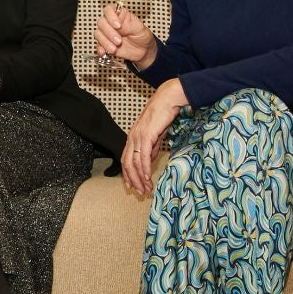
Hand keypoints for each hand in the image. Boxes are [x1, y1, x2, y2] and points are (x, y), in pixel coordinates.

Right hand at [96, 4, 155, 64]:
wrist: (143, 51)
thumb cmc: (142, 36)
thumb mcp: (139, 28)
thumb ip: (129, 25)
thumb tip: (119, 25)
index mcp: (120, 15)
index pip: (109, 9)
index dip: (111, 16)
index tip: (118, 25)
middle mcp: (111, 23)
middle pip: (102, 22)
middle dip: (109, 33)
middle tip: (119, 40)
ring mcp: (107, 33)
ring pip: (98, 34)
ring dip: (105, 42)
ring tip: (114, 48)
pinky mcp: (105, 43)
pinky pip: (98, 45)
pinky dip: (100, 49)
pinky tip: (104, 52)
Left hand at [121, 81, 186, 195]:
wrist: (167, 101)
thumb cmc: (162, 116)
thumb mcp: (156, 135)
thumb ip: (152, 148)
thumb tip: (149, 161)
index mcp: (132, 137)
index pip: (125, 159)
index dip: (127, 174)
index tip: (132, 186)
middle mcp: (132, 138)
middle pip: (127, 164)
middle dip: (133, 180)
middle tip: (139, 192)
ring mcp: (137, 137)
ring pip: (134, 163)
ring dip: (140, 178)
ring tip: (146, 189)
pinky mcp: (146, 136)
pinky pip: (142, 157)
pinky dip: (144, 169)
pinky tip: (147, 177)